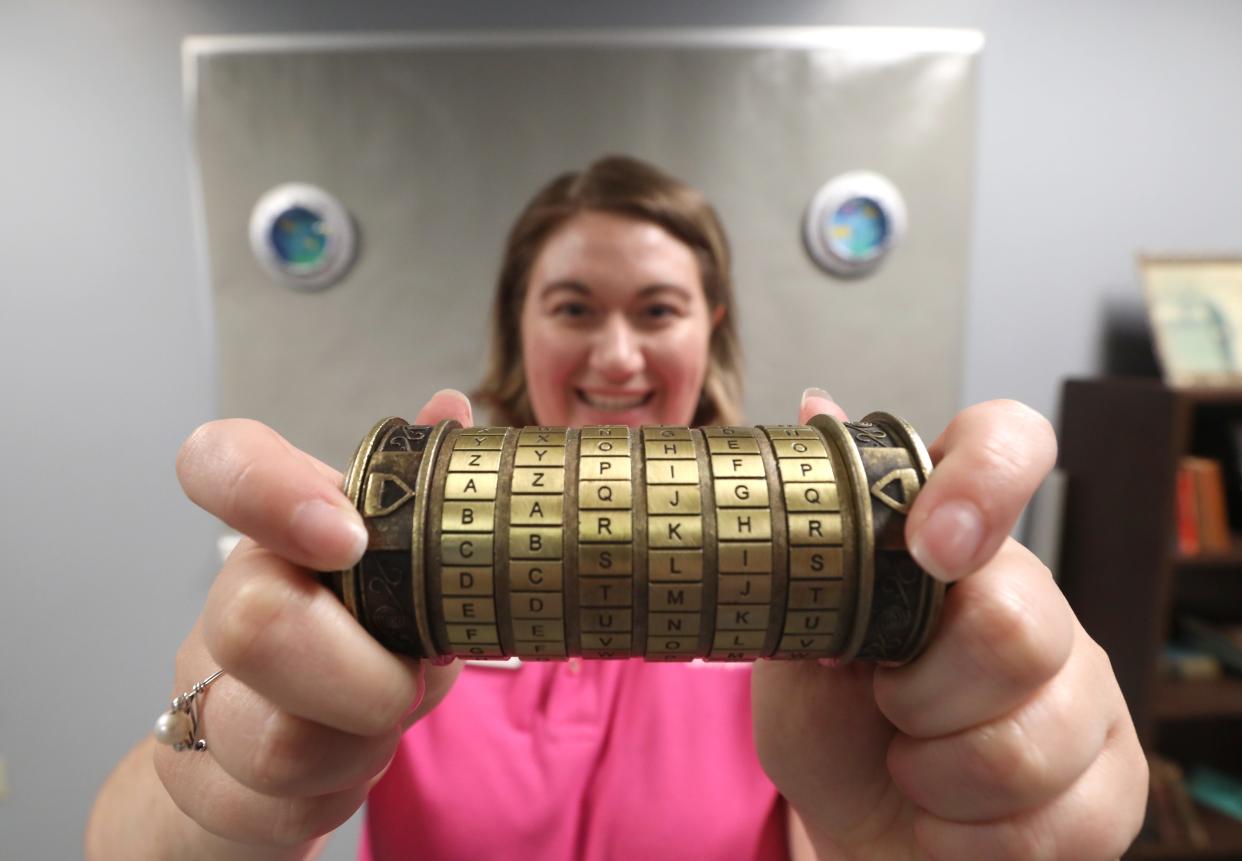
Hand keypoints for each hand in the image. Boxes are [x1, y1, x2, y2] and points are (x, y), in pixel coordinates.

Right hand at [153, 390, 471, 848]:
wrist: (253, 767)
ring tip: (388, 721)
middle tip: (415, 676)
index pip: (222, 463)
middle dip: (364, 670)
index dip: (271, 488)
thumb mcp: (403, 577)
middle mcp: (228, 605)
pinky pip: (282, 805)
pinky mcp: (203, 783)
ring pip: (274, 736)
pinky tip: (347, 764)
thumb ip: (429, 503)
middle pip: (255, 622)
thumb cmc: (350, 649)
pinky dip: (340, 793)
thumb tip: (451, 410)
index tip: (347, 534)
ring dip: (363, 742)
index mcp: (279, 536)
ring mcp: (204, 697)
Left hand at [752, 394, 1147, 859]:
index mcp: (954, 544)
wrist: (860, 834)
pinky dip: (965, 837)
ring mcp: (1086, 690)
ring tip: (910, 768)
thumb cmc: (831, 727)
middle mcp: (1033, 598)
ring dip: (934, 776)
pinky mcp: (1115, 780)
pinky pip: (1052, 819)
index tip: (929, 546)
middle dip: (921, 693)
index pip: (1008, 447)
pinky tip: (947, 820)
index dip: (983, 476)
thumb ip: (812, 551)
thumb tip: (818, 405)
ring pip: (1029, 737)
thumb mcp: (794, 644)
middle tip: (887, 707)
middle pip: (1015, 620)